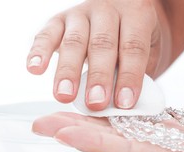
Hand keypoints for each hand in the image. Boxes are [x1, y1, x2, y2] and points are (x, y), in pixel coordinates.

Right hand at [26, 0, 171, 110]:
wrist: (123, 13)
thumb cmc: (135, 40)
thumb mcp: (149, 53)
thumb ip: (138, 74)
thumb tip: (124, 108)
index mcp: (137, 15)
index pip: (133, 48)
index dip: (129, 76)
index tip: (124, 103)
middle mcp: (108, 10)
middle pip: (102, 44)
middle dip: (98, 77)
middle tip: (95, 103)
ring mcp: (81, 14)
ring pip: (74, 41)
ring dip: (68, 71)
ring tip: (65, 96)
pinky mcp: (58, 19)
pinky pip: (47, 34)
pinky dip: (39, 52)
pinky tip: (34, 69)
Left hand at [32, 112, 183, 151]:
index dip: (97, 143)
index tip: (65, 134)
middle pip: (116, 143)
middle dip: (79, 132)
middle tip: (44, 122)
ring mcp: (174, 146)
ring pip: (125, 132)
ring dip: (93, 121)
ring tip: (65, 111)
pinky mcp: (182, 135)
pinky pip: (142, 124)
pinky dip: (120, 115)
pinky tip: (106, 108)